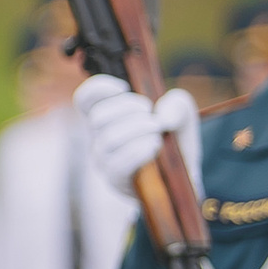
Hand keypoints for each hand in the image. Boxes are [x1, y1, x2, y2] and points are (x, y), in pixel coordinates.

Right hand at [73, 74, 202, 198]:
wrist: (181, 180)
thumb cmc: (174, 144)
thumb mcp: (183, 117)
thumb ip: (179, 105)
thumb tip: (163, 116)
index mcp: (107, 119)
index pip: (84, 100)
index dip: (98, 88)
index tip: (124, 87)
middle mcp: (99, 139)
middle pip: (98, 116)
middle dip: (129, 107)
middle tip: (151, 114)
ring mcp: (104, 161)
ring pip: (109, 139)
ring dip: (138, 129)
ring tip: (158, 132)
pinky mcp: (115, 180)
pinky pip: (118, 164)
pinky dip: (139, 150)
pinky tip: (155, 146)